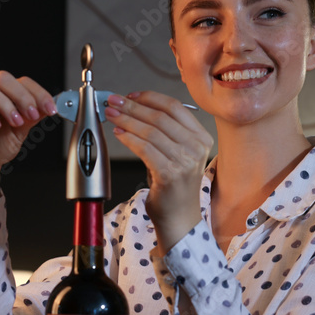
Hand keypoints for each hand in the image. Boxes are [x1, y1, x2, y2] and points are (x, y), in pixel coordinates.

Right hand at [0, 71, 56, 210]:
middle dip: (21, 96)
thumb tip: (48, 106)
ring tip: (15, 122)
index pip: (23, 82)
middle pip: (2, 78)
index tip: (50, 109)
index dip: (38, 93)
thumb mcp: (22, 131)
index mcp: (7, 94)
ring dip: (4, 104)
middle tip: (31, 115)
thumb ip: (32, 117)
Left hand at [104, 91, 212, 254]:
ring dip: (127, 120)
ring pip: (151, 131)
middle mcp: (197, 147)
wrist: (179, 218)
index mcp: (201, 137)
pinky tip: (119, 133)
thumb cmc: (174, 186)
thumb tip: (134, 108)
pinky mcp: (171, 174)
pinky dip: (129, 138)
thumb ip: (164, 131)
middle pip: (160, 116)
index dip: (149, 97)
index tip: (130, 95)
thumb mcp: (176, 153)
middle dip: (132, 106)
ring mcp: (186, 161)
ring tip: (112, 115)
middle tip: (114, 101)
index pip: (175, 107)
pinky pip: (145, 148)